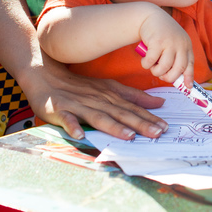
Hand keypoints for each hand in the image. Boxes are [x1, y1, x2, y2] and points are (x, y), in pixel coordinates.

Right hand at [24, 57, 168, 140]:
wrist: (46, 76)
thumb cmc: (80, 86)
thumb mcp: (109, 88)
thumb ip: (134, 96)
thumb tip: (160, 102)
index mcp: (110, 95)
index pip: (133, 108)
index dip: (149, 117)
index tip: (165, 127)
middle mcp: (97, 100)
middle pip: (121, 113)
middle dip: (140, 124)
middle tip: (157, 133)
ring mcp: (79, 105)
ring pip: (99, 117)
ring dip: (114, 127)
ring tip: (129, 136)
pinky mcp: (60, 110)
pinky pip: (67, 119)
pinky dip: (73, 127)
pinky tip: (80, 135)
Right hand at [138, 7, 194, 84]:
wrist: (150, 16)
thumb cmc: (162, 34)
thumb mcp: (174, 43)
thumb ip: (176, 57)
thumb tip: (178, 78)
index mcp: (186, 45)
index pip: (190, 64)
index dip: (188, 77)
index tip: (188, 87)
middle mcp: (180, 44)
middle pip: (178, 69)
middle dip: (168, 77)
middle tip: (161, 75)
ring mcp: (169, 42)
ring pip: (164, 67)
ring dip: (156, 71)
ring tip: (152, 67)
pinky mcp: (157, 42)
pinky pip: (151, 61)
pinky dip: (146, 65)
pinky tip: (145, 60)